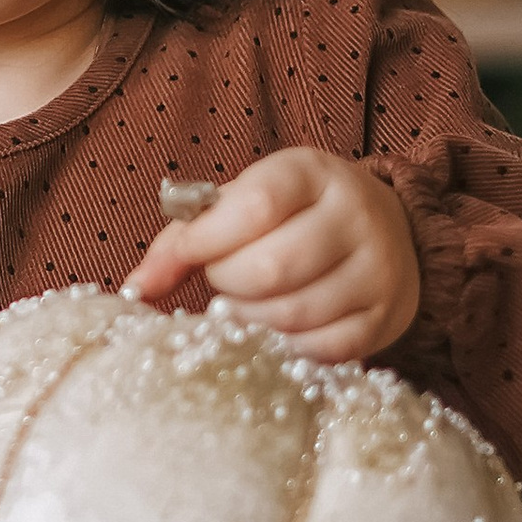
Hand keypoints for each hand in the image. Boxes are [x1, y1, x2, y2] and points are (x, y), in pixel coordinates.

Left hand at [125, 149, 419, 360]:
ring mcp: (378, 268)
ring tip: (244, 302)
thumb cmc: (290, 216)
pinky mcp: (387, 317)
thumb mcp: (242, 202)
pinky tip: (273, 329)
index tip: (186, 252)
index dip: (205, 239)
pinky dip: (284, 346)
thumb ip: (184, 237)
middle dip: (227, 282)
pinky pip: (323, 348)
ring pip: (293, 314)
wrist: (384, 230)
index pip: (255, 206)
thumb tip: (135, 289)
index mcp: (311, 173)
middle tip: (222, 278)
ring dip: (249, 318)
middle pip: (271, 268)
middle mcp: (354, 215)